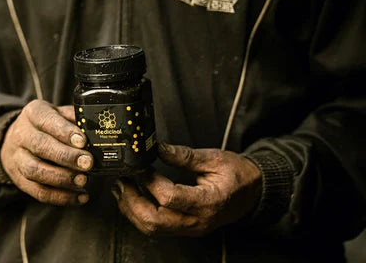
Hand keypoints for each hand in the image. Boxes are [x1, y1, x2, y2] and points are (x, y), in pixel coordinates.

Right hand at [1, 100, 92, 205]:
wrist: (17, 139)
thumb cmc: (48, 126)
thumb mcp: (60, 114)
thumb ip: (76, 120)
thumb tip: (99, 131)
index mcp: (34, 113)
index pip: (46, 120)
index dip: (64, 132)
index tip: (83, 141)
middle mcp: (22, 135)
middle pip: (40, 146)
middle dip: (66, 157)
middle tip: (88, 163)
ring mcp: (17, 158)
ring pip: (35, 171)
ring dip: (61, 178)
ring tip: (83, 181)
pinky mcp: (20, 180)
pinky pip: (38, 191)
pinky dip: (60, 197)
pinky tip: (80, 197)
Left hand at [112, 143, 261, 236]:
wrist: (253, 193)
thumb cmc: (238, 175)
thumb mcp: (215, 158)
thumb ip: (184, 156)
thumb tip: (158, 148)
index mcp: (209, 201)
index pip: (170, 198)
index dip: (150, 182)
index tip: (140, 167)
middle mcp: (198, 220)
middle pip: (155, 221)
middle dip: (132, 201)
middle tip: (122, 181)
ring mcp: (191, 228)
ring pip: (152, 229)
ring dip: (131, 210)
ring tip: (121, 189)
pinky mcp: (185, 229)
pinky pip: (157, 228)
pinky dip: (140, 215)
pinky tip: (132, 199)